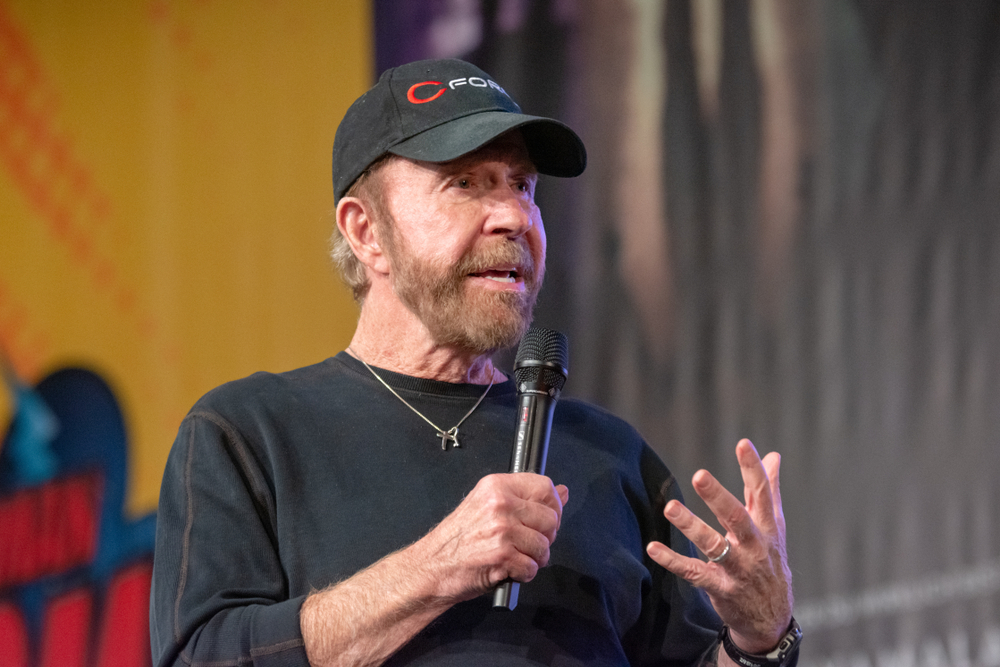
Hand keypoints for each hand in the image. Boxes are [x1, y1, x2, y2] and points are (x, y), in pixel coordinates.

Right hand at [410, 473, 567, 603]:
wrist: (432, 567)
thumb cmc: (457, 540)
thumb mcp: (488, 506)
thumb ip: (526, 499)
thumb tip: (562, 491)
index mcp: (497, 486)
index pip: (545, 487)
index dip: (553, 507)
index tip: (546, 519)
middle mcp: (500, 504)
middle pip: (551, 519)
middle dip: (544, 537)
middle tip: (525, 543)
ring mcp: (502, 530)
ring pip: (544, 546)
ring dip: (534, 559)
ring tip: (515, 558)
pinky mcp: (502, 556)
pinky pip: (532, 568)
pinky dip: (523, 574)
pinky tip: (508, 569)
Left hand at [646, 439, 791, 653]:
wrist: (773, 617)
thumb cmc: (770, 561)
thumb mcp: (775, 527)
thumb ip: (769, 490)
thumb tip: (773, 455)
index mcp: (768, 527)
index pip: (763, 493)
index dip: (753, 468)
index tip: (743, 443)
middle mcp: (754, 546)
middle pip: (737, 518)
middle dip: (718, 497)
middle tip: (699, 475)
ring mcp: (738, 568)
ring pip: (713, 545)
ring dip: (690, 526)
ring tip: (670, 507)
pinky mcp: (720, 587)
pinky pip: (693, 572)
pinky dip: (672, 561)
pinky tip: (653, 548)